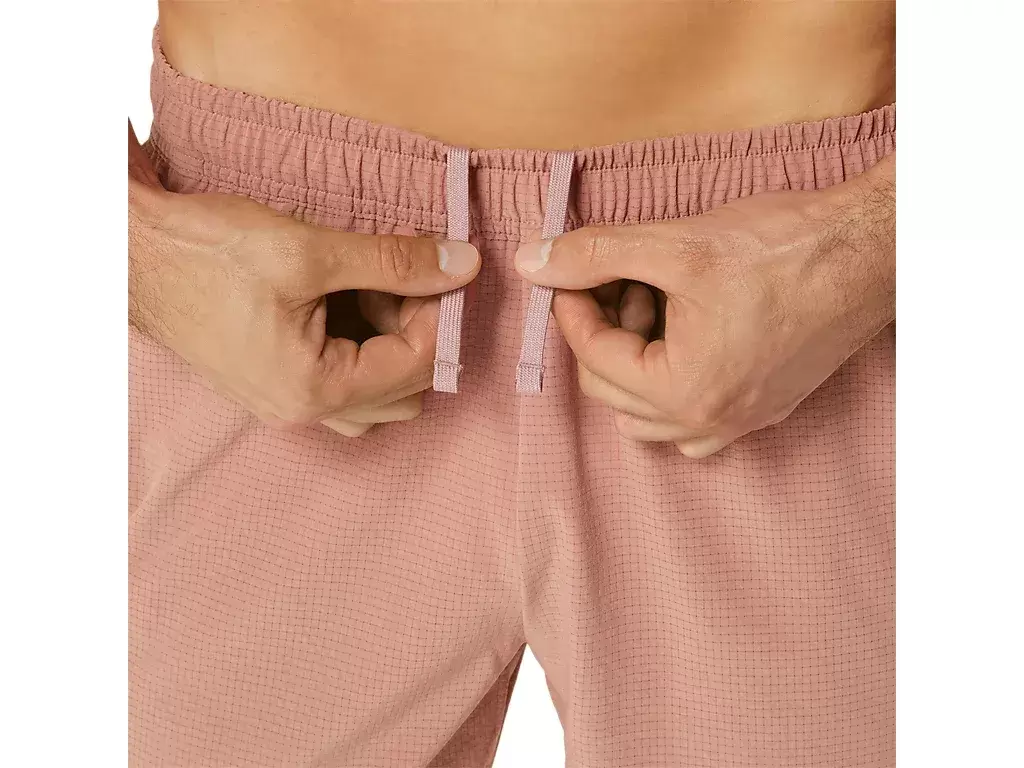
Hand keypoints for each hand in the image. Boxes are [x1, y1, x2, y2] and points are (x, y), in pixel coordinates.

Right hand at [129, 180, 479, 436]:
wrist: (131, 251)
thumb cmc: (209, 251)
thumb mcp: (312, 250)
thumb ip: (397, 261)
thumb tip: (465, 264)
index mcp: (314, 389)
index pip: (416, 367)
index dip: (440, 316)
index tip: (443, 270)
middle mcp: (301, 411)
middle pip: (403, 394)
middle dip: (417, 336)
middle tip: (405, 280)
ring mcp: (284, 403)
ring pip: (374, 395)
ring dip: (389, 345)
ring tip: (370, 288)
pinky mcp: (272, 385)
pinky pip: (340, 383)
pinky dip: (358, 347)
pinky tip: (344, 298)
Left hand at [515, 156, 894, 456]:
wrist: (872, 251)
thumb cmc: (783, 248)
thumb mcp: (677, 244)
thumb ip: (596, 253)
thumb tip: (531, 260)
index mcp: (684, 391)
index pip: (593, 358)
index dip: (570, 308)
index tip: (567, 270)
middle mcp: (710, 422)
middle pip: (612, 392)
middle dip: (604, 333)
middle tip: (622, 282)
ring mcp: (741, 423)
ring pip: (649, 417)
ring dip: (633, 366)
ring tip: (654, 309)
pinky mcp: (766, 409)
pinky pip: (694, 423)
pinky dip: (672, 389)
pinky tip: (685, 338)